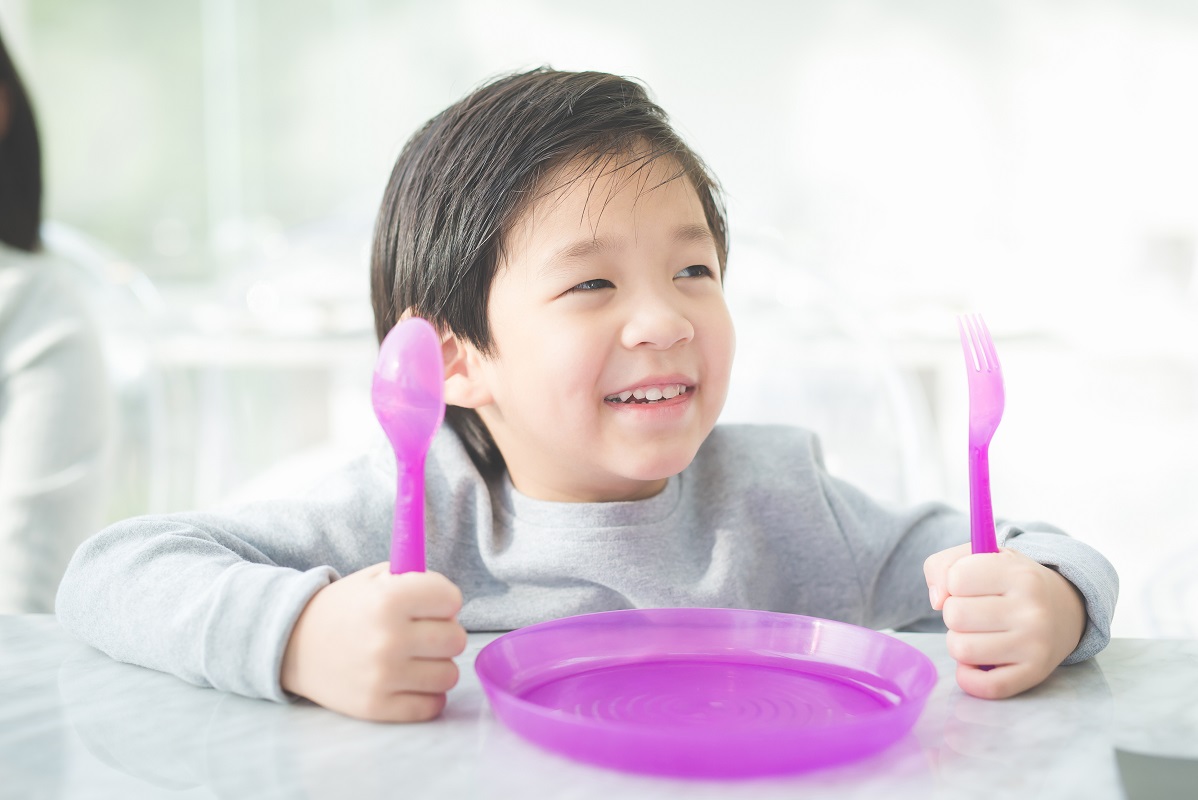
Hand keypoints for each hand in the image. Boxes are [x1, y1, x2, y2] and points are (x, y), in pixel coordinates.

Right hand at [281, 563, 466, 721]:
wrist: (294, 644)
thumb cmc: (345, 608)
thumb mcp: (374, 578)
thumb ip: (416, 579)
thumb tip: (452, 598)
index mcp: (389, 599)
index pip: (451, 599)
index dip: (444, 599)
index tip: (432, 603)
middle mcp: (388, 639)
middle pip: (456, 639)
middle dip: (444, 632)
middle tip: (425, 633)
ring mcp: (383, 677)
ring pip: (449, 675)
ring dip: (438, 665)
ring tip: (417, 658)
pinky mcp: (377, 707)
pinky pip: (432, 705)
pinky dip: (428, 694)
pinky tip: (411, 681)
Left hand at [924, 544, 1085, 699]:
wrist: (1064, 608)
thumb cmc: (1008, 581)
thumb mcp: (979, 557)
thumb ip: (941, 566)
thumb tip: (936, 601)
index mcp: (1019, 573)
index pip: (956, 578)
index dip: (953, 583)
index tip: (971, 586)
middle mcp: (1032, 610)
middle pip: (954, 615)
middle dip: (954, 614)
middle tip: (975, 613)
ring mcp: (1035, 645)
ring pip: (961, 649)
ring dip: (959, 642)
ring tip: (978, 634)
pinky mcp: (1034, 674)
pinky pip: (984, 686)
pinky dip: (969, 677)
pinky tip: (977, 662)